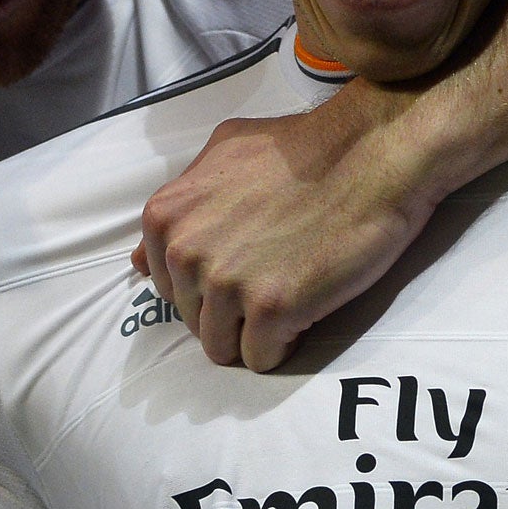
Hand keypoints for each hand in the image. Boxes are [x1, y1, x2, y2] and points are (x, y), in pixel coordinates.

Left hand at [134, 103, 433, 372]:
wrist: (367, 156)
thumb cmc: (299, 150)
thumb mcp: (220, 155)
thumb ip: (179, 206)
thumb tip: (140, 262)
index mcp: (166, 217)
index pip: (166, 286)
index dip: (207, 284)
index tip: (243, 266)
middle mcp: (185, 252)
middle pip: (194, 319)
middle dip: (230, 310)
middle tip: (272, 279)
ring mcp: (226, 283)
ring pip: (221, 347)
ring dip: (253, 333)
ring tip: (287, 297)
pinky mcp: (271, 309)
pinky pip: (260, 358)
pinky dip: (282, 346)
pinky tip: (304, 310)